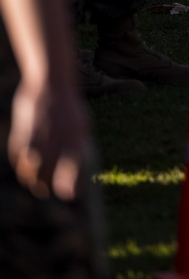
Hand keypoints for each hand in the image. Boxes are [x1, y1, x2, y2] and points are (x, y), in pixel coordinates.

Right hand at [9, 78, 88, 201]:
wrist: (50, 82)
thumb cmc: (69, 108)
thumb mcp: (82, 126)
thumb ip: (78, 150)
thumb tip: (78, 172)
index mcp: (74, 136)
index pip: (72, 166)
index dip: (69, 183)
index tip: (69, 196)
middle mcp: (55, 138)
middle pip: (46, 172)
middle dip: (45, 185)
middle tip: (44, 190)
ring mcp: (36, 135)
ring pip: (28, 167)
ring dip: (30, 177)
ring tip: (34, 181)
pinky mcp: (21, 131)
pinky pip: (17, 155)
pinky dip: (19, 163)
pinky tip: (24, 165)